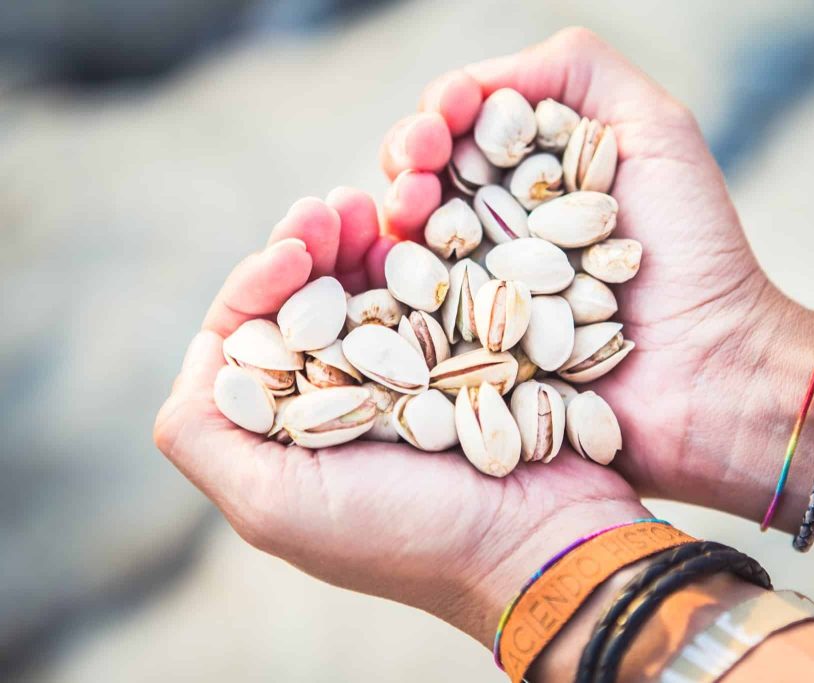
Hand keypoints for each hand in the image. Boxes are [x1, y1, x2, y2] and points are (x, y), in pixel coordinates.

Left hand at [152, 193, 649, 645]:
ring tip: (364, 204)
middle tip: (326, 208)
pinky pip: (432, 293)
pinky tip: (417, 223)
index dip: (259, 284)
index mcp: (289, 431)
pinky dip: (419, 255)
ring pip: (366, 289)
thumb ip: (203, 436)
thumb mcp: (273, 506)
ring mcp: (406, 374)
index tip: (292, 252)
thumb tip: (201, 353)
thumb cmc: (406, 535)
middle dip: (308, 248)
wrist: (536, 542)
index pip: (251, 338)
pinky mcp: (465, 356)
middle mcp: (342, 398)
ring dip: (358, 241)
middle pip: (307, 303)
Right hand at [377, 28, 808, 507]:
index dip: (442, 115)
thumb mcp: (655, 126)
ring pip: (410, 243)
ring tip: (406, 206)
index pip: (465, 133)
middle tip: (415, 159)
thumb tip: (473, 82)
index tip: (445, 114)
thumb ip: (574, 71)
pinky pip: (415, 318)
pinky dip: (391, 287)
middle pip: (428, 182)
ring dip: (394, 214)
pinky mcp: (472, 356)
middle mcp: (500, 233)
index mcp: (535, 178)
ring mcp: (482, 294)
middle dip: (409, 157)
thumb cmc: (693, 245)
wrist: (713, 363)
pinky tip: (386, 262)